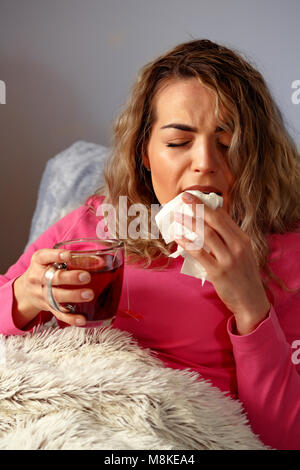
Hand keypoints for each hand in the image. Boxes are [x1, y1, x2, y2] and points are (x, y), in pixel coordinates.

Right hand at [13, 249, 103, 328]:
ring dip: (74, 296)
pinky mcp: (47, 307)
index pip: (44, 256)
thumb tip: (100, 260)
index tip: (69, 255)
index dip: (56, 256)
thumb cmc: (45, 269)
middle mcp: (37, 277)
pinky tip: (82, 319)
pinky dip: (71, 318)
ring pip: (57, 296)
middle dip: (71, 278)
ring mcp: (42, 294)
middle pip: (54, 278)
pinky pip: (59, 314)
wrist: (26, 290)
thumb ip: (69, 258)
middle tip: (86, 277)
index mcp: (39, 261)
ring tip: (89, 294)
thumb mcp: (49, 258)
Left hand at [174, 192, 270, 334]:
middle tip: (184, 197)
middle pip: (215, 221)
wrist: (251, 301)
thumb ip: (228, 239)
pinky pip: (199, 254)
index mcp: (243, 239)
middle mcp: (237, 246)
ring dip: (189, 223)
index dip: (207, 204)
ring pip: (206, 235)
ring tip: (177, 216)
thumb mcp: (241, 253)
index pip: (223, 216)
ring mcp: (228, 259)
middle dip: (198, 207)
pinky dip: (187, 243)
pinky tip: (178, 237)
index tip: (194, 197)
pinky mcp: (218, 272)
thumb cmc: (243, 276)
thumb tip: (207, 225)